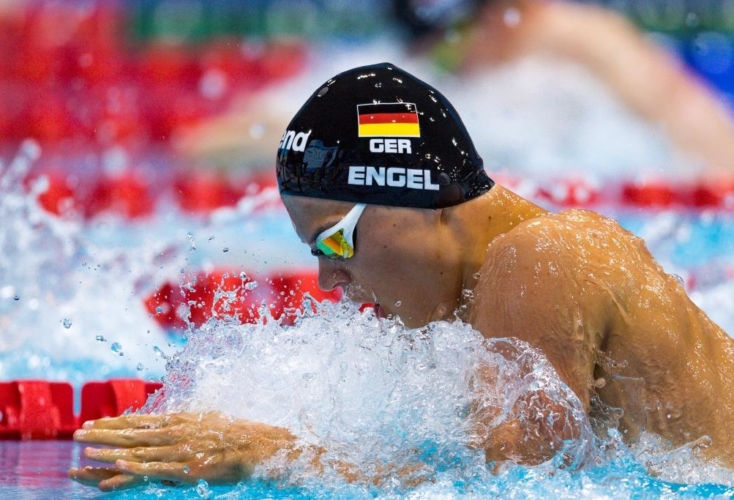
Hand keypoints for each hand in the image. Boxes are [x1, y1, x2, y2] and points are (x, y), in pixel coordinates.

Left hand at [68, 412, 298, 490]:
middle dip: (103, 433)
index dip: (112, 423)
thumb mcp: (207, 423)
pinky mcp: (188, 467)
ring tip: (86, 450)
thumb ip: (186, 426)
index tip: (92, 423)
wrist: (260, 446)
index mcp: (179, 421)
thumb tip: (172, 424)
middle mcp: (176, 431)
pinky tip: (118, 465)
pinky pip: (156, 468)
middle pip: (131, 433)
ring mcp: (181, 449)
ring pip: (138, 449)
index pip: (138, 421)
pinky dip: (135, 466)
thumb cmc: (236, 436)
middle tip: (77, 433)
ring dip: (110, 449)